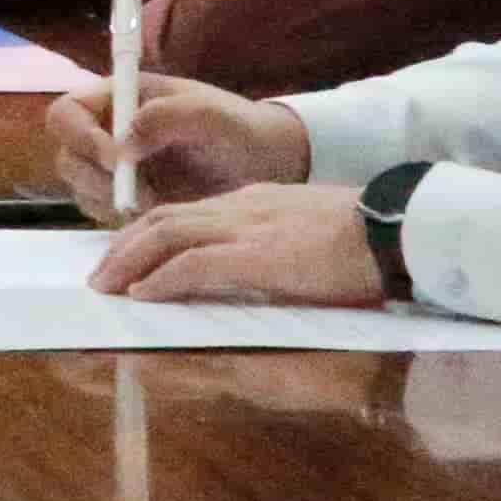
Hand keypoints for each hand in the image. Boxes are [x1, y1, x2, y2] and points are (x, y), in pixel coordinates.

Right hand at [44, 74, 308, 213]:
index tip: (115, 158)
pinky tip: (159, 215)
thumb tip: (125, 141)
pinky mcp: (125, 199)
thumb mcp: (215, 116)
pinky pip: (102, 212)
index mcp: (119, 98)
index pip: (67, 112)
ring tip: (159, 205)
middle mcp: (107, 131)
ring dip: (110, 201)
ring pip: (81, 188)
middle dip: (96, 178)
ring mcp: (113, 168)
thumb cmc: (241, 130)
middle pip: (67, 155)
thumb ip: (170, 116)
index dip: (80, 135)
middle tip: (139, 196)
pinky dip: (122, 220)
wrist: (267, 167)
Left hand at [93, 182, 380, 306]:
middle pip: (161, 220)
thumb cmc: (366, 240)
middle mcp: (240, 209)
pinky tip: (141, 296)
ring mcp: (247, 229)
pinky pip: (194, 265)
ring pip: (165, 236)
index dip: (148, 234)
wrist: (401, 229)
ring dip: (128, 262)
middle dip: (123, 248)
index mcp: (252, 204)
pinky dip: (161, 278)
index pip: (184, 213)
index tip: (126, 256)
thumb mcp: (305, 236)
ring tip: (105, 287)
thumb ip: (272, 247)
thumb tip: (254, 271)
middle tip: (100, 275)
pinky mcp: (259, 257)